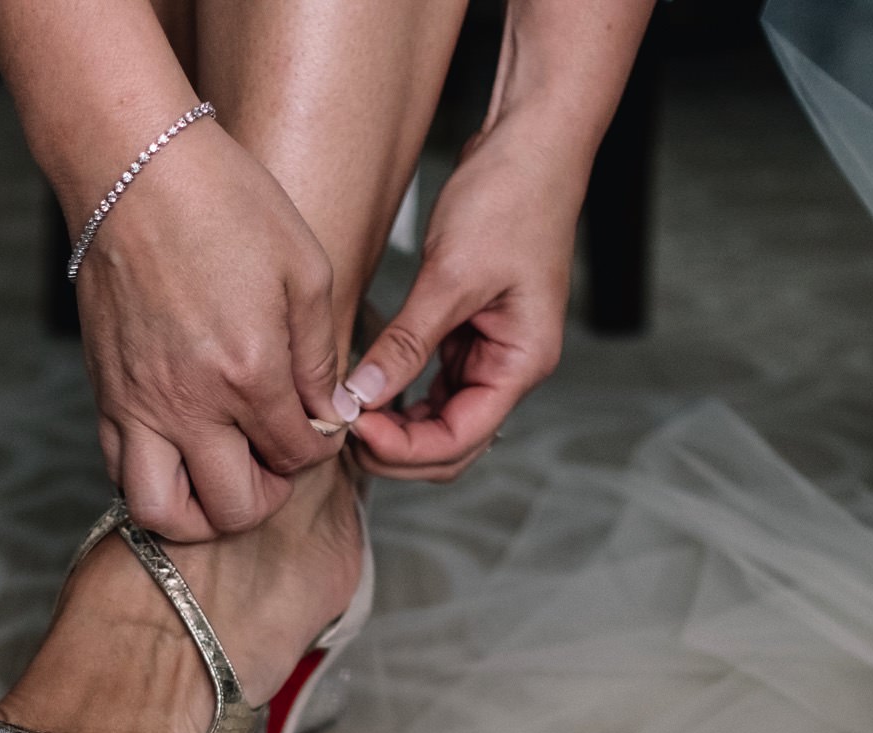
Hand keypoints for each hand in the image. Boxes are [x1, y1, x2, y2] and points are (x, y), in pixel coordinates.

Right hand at [75, 122, 351, 539]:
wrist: (135, 170)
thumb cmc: (226, 206)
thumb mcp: (304, 270)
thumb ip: (321, 357)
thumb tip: (330, 414)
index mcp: (248, 373)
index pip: (296, 458)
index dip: (318, 448)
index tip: (316, 422)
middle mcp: (187, 404)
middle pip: (233, 508)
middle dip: (265, 496)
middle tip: (274, 462)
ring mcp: (137, 404)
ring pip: (161, 512)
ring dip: (199, 512)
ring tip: (221, 477)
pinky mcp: (104, 393)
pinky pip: (119, 470)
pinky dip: (154, 478)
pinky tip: (180, 448)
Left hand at [346, 127, 582, 480]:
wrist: (530, 143)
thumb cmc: (510, 198)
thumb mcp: (452, 275)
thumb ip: (408, 343)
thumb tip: (363, 396)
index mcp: (521, 362)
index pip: (460, 440)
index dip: (404, 446)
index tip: (355, 425)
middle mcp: (510, 367)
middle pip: (451, 444)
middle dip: (397, 448)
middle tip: (342, 429)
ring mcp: (489, 352)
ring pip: (439, 420)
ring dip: (395, 427)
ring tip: (347, 411)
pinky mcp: (468, 332)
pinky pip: (432, 385)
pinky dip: (400, 396)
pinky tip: (365, 387)